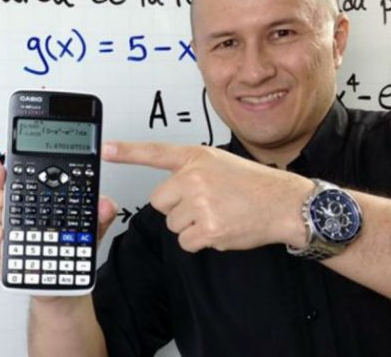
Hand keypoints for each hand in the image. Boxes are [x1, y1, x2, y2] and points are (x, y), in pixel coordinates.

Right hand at [0, 163, 118, 279]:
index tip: (5, 172)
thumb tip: (106, 204)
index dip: (1, 170)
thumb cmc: (68, 246)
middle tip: (1, 202)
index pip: (8, 177)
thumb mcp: (89, 229)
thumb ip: (99, 215)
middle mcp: (7, 213)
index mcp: (27, 198)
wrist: (64, 283)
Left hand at [102, 141, 311, 251]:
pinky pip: (185, 242)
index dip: (126, 151)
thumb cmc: (253, 184)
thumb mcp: (219, 162)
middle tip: (204, 203)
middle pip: (159, 201)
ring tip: (217, 214)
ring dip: (189, 225)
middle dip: (176, 207)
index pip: (154, 152)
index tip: (106, 150)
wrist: (284, 204)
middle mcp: (194, 178)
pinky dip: (199, 241)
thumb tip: (168, 192)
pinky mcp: (208, 229)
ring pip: (172, 224)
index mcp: (195, 157)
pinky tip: (220, 228)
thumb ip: (190, 170)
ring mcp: (200, 204)